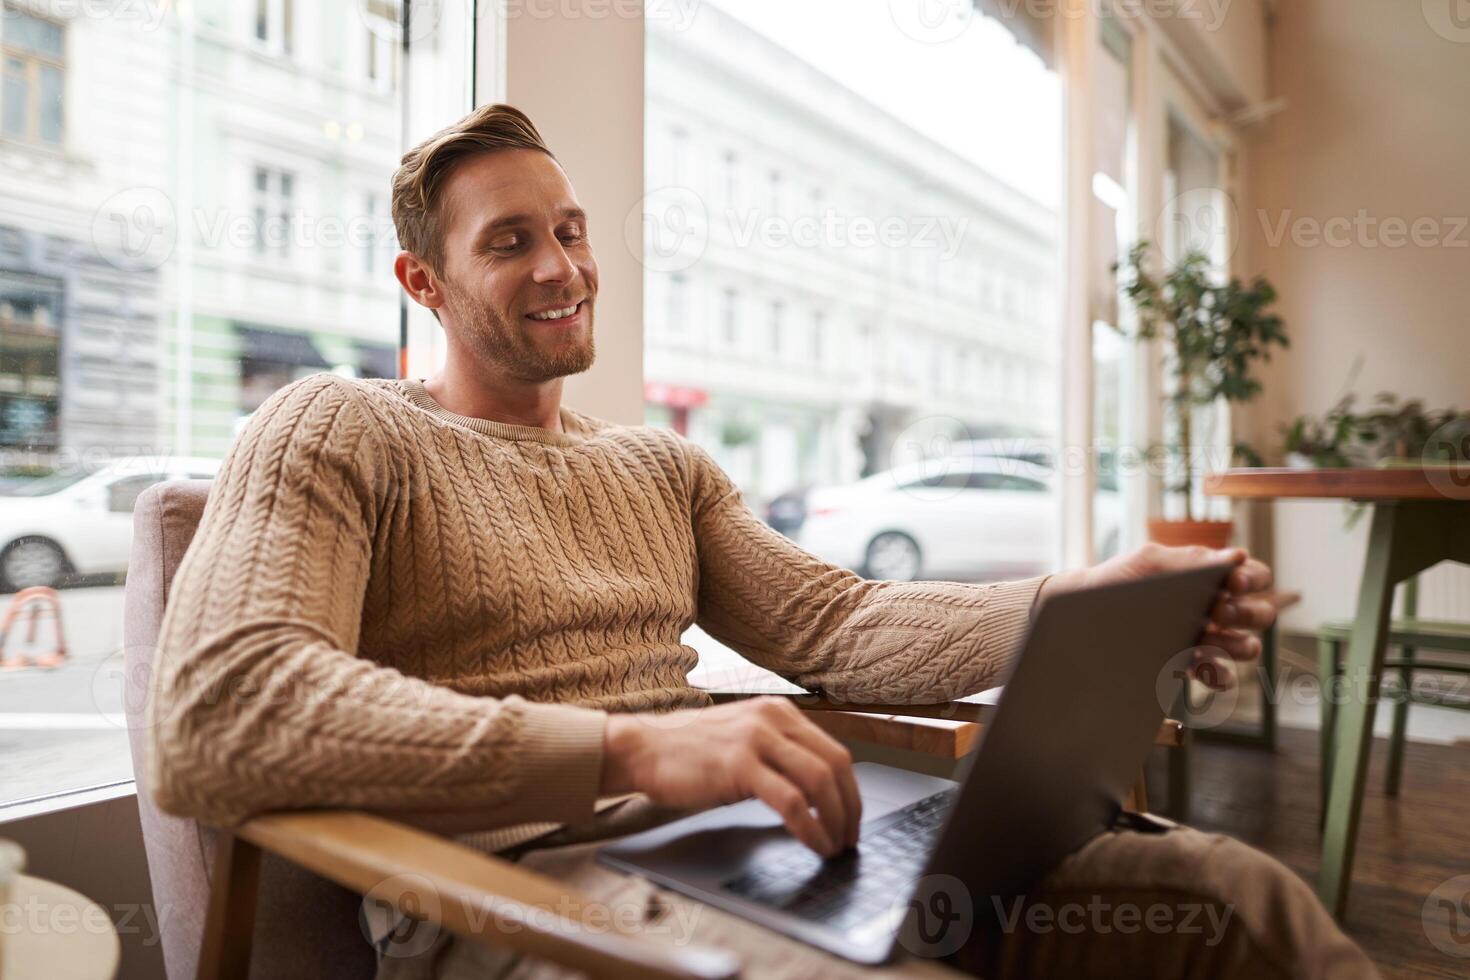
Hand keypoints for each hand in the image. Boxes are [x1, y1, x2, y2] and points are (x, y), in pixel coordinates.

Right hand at [601, 697, 861, 856]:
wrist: (643, 748)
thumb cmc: (689, 751)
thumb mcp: (744, 739)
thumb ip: (778, 753)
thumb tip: (816, 793)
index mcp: (778, 711)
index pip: (834, 751)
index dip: (850, 790)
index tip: (852, 818)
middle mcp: (773, 719)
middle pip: (835, 764)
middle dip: (850, 807)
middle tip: (850, 838)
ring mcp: (756, 739)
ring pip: (819, 781)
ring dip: (835, 820)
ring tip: (834, 846)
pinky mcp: (739, 765)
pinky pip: (791, 801)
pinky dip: (809, 828)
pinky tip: (813, 843)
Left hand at [1038, 543, 1275, 689]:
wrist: (1083, 617)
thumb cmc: (1117, 581)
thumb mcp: (1149, 562)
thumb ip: (1191, 560)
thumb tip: (1237, 556)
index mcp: (1209, 578)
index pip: (1254, 576)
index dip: (1253, 579)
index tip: (1234, 583)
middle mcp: (1214, 610)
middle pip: (1259, 614)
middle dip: (1247, 613)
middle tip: (1218, 611)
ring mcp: (1205, 639)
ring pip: (1246, 647)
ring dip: (1239, 645)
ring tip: (1210, 641)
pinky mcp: (1191, 665)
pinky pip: (1221, 676)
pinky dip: (1219, 675)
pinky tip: (1202, 668)